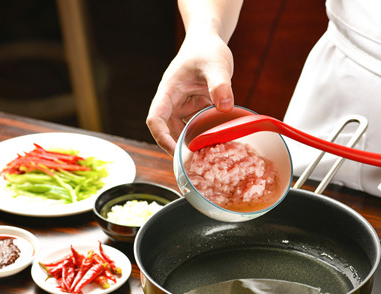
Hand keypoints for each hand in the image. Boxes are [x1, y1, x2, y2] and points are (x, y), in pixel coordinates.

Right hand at [146, 29, 234, 154]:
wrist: (209, 42)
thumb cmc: (207, 50)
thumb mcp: (216, 65)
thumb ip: (220, 84)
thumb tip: (225, 106)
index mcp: (169, 92)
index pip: (156, 119)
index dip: (162, 138)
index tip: (176, 153)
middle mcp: (173, 102)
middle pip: (168, 131)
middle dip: (179, 148)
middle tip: (198, 163)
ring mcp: (184, 107)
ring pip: (184, 132)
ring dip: (194, 143)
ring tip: (211, 157)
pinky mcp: (196, 109)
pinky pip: (198, 127)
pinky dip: (206, 135)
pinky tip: (221, 144)